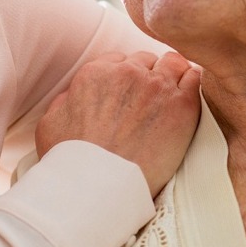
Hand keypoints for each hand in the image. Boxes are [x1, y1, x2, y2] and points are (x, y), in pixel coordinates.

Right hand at [36, 51, 201, 196]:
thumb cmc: (73, 162)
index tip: (127, 94)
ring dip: (172, 75)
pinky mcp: (182, 105)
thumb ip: (64, 102)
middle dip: (147, 76)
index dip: (123, 77)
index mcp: (95, 73)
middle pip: (145, 61)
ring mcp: (157, 86)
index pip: (118, 60)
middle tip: (148, 100)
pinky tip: (189, 95)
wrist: (101, 186)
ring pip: (172, 63)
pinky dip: (192, 83)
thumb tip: (72, 96)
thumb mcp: (51, 125)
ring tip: (171, 95)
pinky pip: (194, 78)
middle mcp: (128, 73)